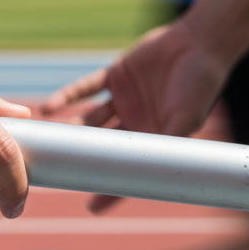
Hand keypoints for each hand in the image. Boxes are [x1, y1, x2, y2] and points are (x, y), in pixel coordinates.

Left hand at [41, 19, 230, 212]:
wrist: (200, 42)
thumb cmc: (200, 85)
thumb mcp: (186, 120)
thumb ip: (166, 144)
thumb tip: (151, 174)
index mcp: (153, 137)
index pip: (127, 167)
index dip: (111, 188)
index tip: (92, 207)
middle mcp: (135, 123)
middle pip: (101, 146)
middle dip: (81, 158)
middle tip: (57, 171)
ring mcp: (123, 99)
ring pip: (89, 119)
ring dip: (69, 128)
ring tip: (48, 140)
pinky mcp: (115, 75)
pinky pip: (86, 88)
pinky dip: (67, 96)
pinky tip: (49, 107)